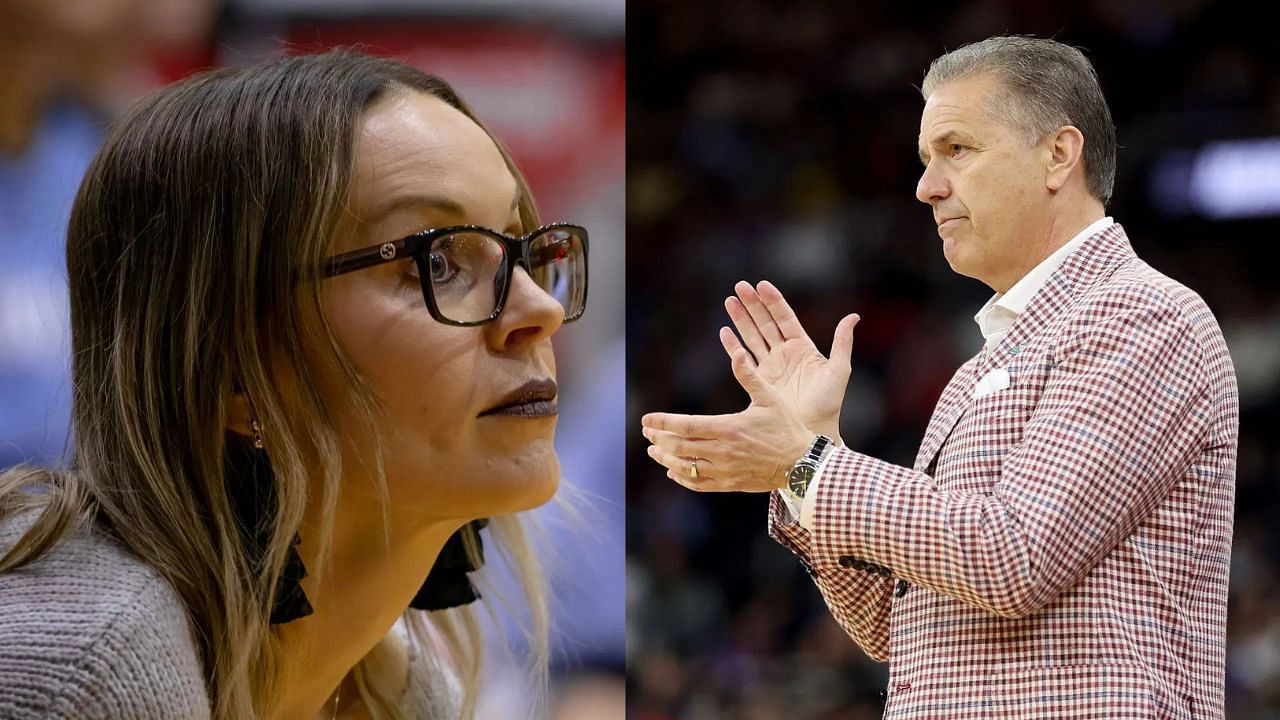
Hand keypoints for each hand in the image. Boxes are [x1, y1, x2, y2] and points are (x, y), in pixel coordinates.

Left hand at [642, 344, 813, 491]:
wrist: (803, 464)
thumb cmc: (788, 428)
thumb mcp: (770, 398)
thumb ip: (749, 376)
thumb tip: (737, 352)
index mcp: (729, 428)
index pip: (685, 425)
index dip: (663, 423)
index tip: (646, 420)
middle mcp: (722, 451)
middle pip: (680, 446)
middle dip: (659, 439)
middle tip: (647, 433)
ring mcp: (725, 470)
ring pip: (686, 466)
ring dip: (666, 458)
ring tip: (654, 451)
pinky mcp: (730, 483)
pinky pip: (699, 483)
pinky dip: (683, 478)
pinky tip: (673, 471)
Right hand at [722, 281, 858, 443]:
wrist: (812, 430)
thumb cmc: (830, 403)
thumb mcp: (839, 370)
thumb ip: (842, 343)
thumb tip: (853, 316)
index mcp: (802, 347)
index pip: (785, 318)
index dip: (773, 301)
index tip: (761, 285)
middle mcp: (784, 353)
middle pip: (765, 323)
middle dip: (752, 304)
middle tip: (740, 286)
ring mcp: (770, 367)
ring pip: (752, 337)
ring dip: (741, 319)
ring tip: (729, 300)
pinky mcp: (758, 382)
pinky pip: (742, 360)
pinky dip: (733, 346)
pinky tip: (724, 332)